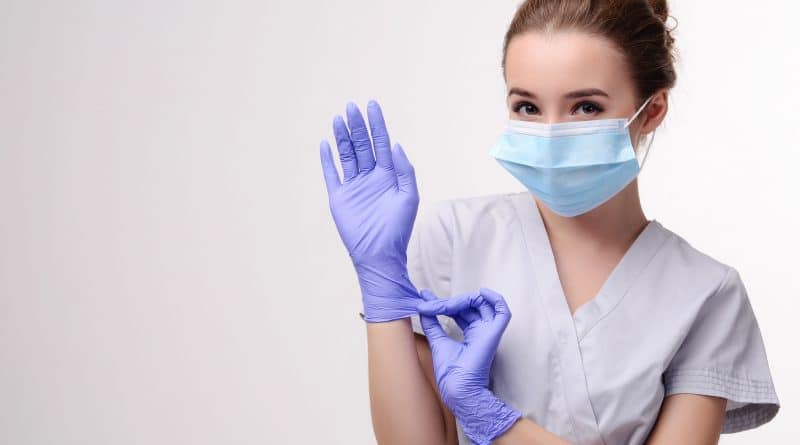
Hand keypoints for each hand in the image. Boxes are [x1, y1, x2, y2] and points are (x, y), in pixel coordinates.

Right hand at [319, 100, 420, 321]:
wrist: (379, 254)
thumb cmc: (398, 228)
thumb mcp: (408, 196)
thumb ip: (405, 170)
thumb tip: (395, 144)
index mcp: (388, 175)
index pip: (381, 143)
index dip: (377, 124)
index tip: (372, 106)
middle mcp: (370, 177)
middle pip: (362, 145)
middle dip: (357, 126)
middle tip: (351, 107)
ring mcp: (354, 186)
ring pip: (347, 155)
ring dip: (342, 137)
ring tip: (339, 118)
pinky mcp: (339, 197)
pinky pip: (331, 174)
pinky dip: (327, 160)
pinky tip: (325, 144)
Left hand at [417, 287, 521, 444]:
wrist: (456, 387)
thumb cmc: (449, 372)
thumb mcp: (437, 341)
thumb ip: (432, 323)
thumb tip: (424, 307)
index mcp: (470, 335)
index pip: (460, 311)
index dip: (444, 302)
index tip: (425, 296)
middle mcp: (481, 332)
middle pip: (469, 306)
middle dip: (450, 302)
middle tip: (431, 304)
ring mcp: (488, 332)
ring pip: (482, 305)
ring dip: (465, 299)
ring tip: (447, 304)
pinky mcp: (494, 333)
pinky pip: (502, 312)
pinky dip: (495, 299)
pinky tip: (482, 293)